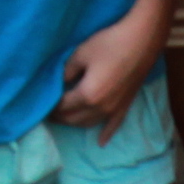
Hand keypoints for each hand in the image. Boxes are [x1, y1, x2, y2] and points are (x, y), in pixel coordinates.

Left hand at [53, 0, 166, 140]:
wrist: (142, 40)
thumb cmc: (109, 43)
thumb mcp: (81, 54)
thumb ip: (66, 71)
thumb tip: (58, 83)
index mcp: (87, 95)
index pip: (62, 106)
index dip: (50, 106)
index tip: (41, 104)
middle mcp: (100, 108)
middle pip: (74, 119)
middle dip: (59, 117)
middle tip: (48, 112)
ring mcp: (114, 109)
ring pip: (89, 123)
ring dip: (75, 123)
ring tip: (64, 119)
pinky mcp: (125, 105)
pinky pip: (114, 125)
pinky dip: (106, 134)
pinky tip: (101, 142)